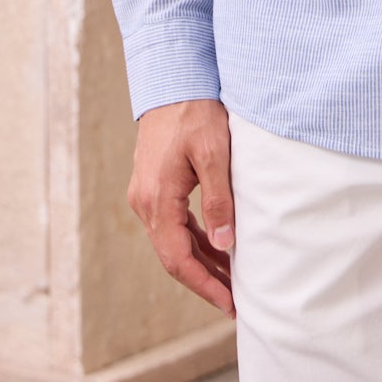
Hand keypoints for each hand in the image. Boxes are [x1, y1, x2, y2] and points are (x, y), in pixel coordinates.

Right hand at [127, 98, 236, 318]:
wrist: (171, 78)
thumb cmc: (194, 111)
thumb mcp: (214, 153)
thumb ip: (218, 199)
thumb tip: (225, 245)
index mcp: (156, 199)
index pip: (178, 259)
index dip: (205, 285)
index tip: (230, 303)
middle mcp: (145, 202)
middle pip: (174, 255)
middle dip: (206, 280)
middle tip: (236, 299)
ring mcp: (147, 194)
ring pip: (174, 240)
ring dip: (202, 260)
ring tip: (234, 278)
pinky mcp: (155, 185)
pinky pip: (174, 223)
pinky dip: (196, 238)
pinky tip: (218, 245)